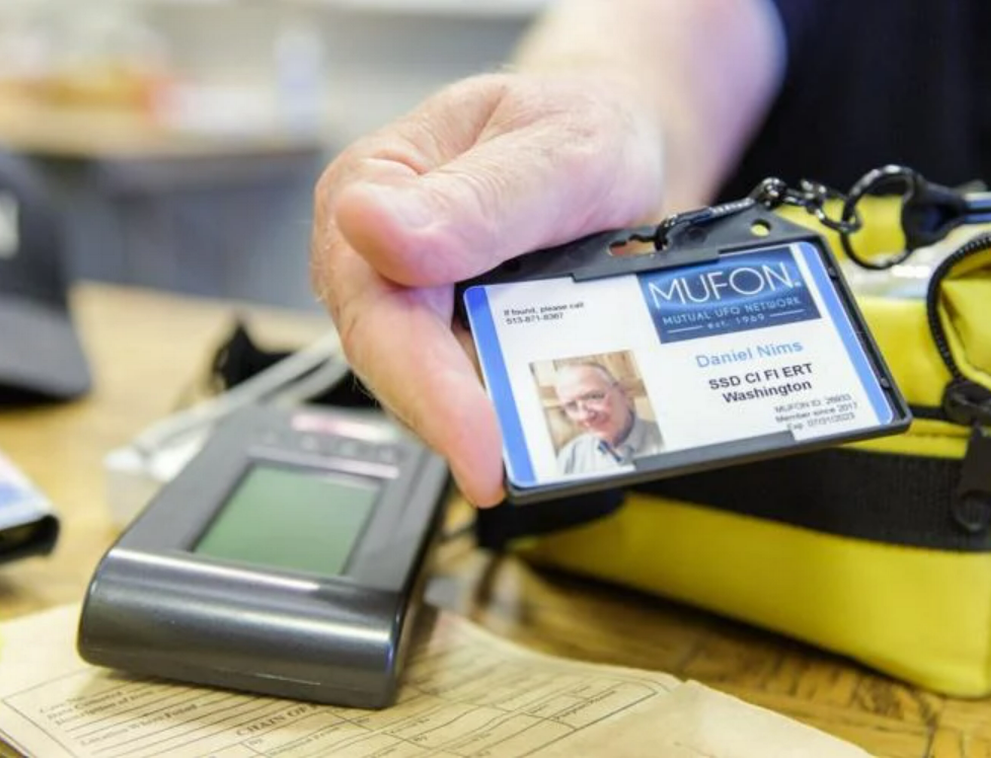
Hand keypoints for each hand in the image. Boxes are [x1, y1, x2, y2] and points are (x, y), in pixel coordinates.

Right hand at [312, 72, 664, 504]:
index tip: (477, 444)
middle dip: (454, 422)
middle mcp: (381, 254)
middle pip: (394, 361)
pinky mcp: (456, 334)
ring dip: (487, 419)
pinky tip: (549, 416)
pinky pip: (472, 387)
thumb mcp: (557, 148)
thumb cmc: (584, 127)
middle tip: (515, 474)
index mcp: (377, 187)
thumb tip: (369, 226)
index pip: (378, 305)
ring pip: (430, 387)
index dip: (424, 386)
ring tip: (549, 444)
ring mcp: (417, 300)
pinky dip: (512, 407)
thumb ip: (478, 196)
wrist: (621, 138)